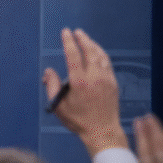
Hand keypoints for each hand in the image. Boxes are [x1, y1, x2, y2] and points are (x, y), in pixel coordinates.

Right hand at [42, 28, 125, 154]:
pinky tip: (97, 53)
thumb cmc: (78, 120)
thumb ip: (52, 86)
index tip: (65, 32)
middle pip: (89, 51)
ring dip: (93, 45)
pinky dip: (101, 54)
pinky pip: (107, 63)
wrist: (102, 131)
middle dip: (83, 39)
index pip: (73, 55)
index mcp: (79, 82)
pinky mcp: (114, 83)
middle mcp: (94, 77)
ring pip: (101, 56)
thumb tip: (48, 71)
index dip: (69, 42)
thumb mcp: (59, 106)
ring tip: (86, 39)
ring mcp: (106, 79)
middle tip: (77, 32)